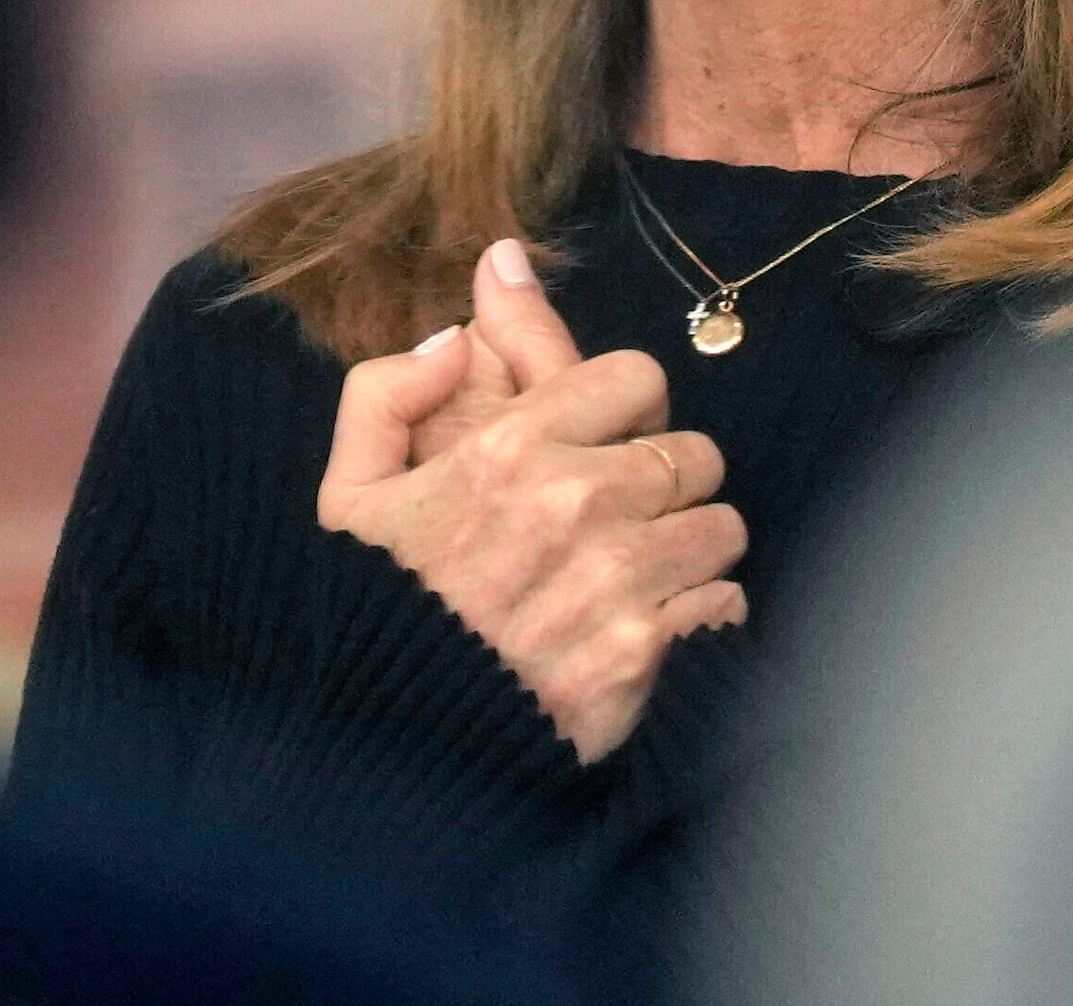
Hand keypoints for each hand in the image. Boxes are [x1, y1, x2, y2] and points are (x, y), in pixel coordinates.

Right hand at [318, 240, 746, 761]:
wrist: (388, 746)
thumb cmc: (375, 612)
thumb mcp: (349, 494)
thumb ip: (390, 390)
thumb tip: (461, 326)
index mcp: (508, 448)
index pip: (637, 376)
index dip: (626, 408)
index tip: (604, 444)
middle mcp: (573, 502)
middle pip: (693, 451)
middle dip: (666, 478)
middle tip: (624, 514)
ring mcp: (617, 578)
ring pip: (720, 525)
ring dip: (691, 546)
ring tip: (643, 572)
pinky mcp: (645, 651)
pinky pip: (723, 600)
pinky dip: (703, 613)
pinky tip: (655, 625)